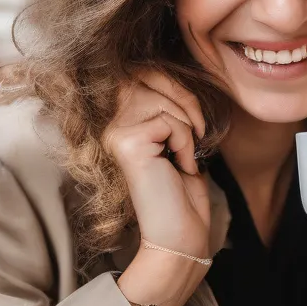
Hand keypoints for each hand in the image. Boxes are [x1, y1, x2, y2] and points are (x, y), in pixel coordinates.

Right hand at [104, 70, 210, 305]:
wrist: (181, 234)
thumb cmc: (182, 191)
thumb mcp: (177, 137)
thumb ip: (169, 105)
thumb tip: (177, 71)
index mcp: (119, 120)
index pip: (140, 70)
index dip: (173, 82)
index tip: (193, 119)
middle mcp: (110, 124)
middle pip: (149, 74)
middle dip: (186, 100)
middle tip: (196, 136)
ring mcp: (115, 133)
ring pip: (163, 100)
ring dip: (187, 128)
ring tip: (182, 158)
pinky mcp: (127, 143)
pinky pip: (169, 121)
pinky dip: (185, 142)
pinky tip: (179, 166)